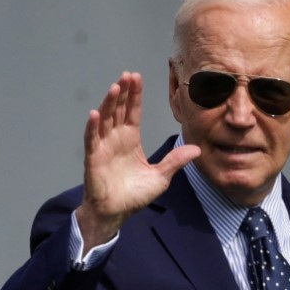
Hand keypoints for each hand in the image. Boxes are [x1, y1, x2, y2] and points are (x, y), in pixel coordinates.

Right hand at [75, 71, 199, 252]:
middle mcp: (116, 140)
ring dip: (109, 104)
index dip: (135, 95)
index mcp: (131, 140)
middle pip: (119, 110)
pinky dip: (92, 127)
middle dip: (123, 93)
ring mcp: (103, 147)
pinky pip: (92, 140)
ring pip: (105, 120)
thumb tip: (197, 149)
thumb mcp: (160, 177)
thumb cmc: (134, 195)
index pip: (133, 112)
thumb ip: (175, 161)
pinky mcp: (93, 159)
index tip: (136, 77)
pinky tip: (95, 113)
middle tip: (127, 75)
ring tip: (115, 87)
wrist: (116, 214)